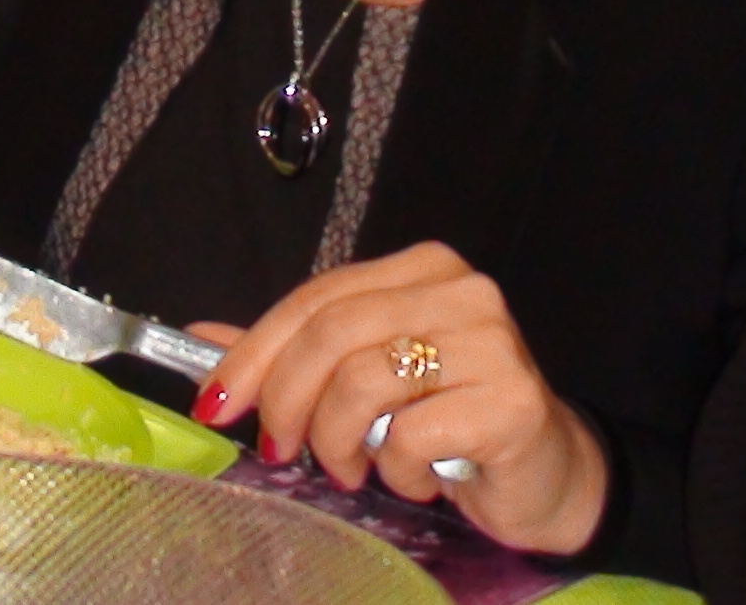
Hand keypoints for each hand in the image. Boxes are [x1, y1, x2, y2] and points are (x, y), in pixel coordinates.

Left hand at [188, 243, 607, 555]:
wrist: (543, 474)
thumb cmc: (449, 422)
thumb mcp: (366, 381)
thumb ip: (292, 355)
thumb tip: (202, 338)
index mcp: (421, 269)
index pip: (317, 297)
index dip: (254, 352)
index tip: (217, 404)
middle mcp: (461, 291)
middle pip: (332, 334)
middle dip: (286, 400)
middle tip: (280, 448)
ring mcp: (493, 342)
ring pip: (362, 383)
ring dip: (337, 443)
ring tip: (353, 470)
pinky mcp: (511, 401)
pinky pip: (410, 435)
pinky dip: (394, 469)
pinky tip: (415, 476)